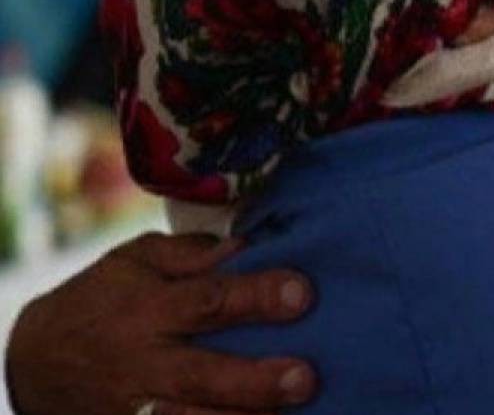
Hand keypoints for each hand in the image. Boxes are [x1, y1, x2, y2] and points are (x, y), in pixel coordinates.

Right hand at [6, 233, 316, 414]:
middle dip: (255, 380)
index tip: (302, 292)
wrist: (36, 362)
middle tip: (304, 377)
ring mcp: (138, 407)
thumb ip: (192, 256)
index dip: (256, 297)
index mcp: (149, 309)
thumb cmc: (104, 299)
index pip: (208, 300)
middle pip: (203, 375)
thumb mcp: (135, 261)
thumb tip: (248, 247)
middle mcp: (145, 362)